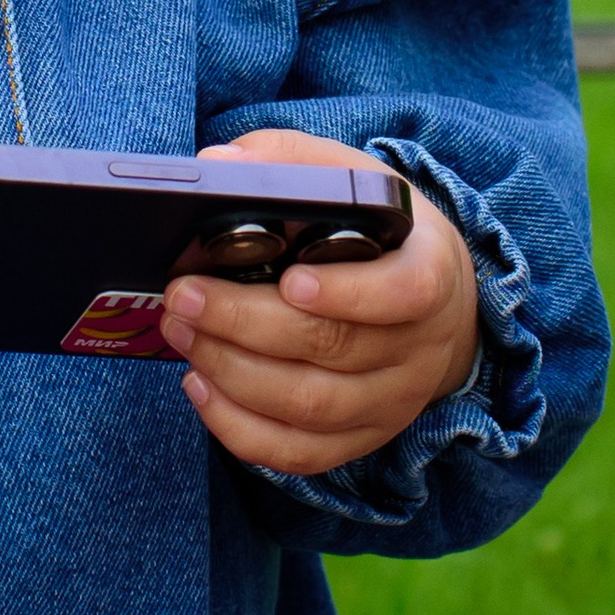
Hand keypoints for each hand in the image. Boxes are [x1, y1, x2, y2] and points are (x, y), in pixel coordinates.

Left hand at [156, 127, 479, 476]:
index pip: (405, 292)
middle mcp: (419, 346)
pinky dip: (240, 428)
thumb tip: (216, 167)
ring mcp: (393, 400)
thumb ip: (289, 161)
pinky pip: (300, 453)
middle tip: (183, 296)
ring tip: (179, 332)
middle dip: (245, 323)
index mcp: (429, 271)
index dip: (348, 293)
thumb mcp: (355, 179)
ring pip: (311, 407)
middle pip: (334, 349)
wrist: (434, 301)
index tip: (291, 279)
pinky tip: (200, 385)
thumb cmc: (380, 233)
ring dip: (232, 372)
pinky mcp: (361, 437)